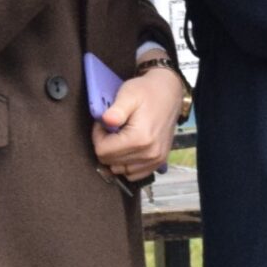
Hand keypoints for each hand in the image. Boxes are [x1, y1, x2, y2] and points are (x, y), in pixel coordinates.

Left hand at [94, 64, 181, 179]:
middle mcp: (149, 153)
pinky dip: (126, 164)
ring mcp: (155, 160)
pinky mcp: (158, 162)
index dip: (98, 136)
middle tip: (112, 129)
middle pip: (110, 161)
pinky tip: (127, 149)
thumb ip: (116, 110)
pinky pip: (133, 174)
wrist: (169, 93)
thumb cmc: (146, 92)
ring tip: (120, 137)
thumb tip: (106, 121)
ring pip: (119, 169)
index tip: (104, 124)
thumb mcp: (128, 94)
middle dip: (106, 145)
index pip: (103, 151)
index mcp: (140, 138)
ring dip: (115, 155)